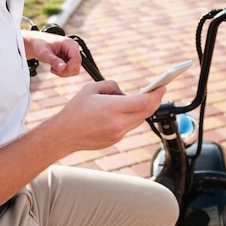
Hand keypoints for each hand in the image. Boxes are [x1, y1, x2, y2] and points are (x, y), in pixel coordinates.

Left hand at [22, 30, 80, 76]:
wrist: (38, 43)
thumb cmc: (40, 45)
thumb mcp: (44, 53)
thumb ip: (53, 60)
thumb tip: (63, 68)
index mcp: (69, 44)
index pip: (77, 59)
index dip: (69, 67)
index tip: (58, 69)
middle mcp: (73, 48)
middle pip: (76, 66)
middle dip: (65, 71)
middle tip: (53, 69)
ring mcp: (72, 54)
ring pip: (74, 70)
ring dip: (64, 73)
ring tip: (53, 68)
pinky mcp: (70, 59)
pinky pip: (71, 70)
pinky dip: (63, 72)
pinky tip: (55, 67)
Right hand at [47, 81, 165, 153]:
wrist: (63, 134)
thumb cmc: (75, 110)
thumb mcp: (91, 89)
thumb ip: (111, 86)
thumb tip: (123, 92)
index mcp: (113, 108)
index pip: (145, 102)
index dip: (157, 94)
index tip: (162, 87)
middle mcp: (118, 123)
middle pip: (147, 112)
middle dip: (154, 100)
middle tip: (156, 91)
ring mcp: (118, 134)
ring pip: (138, 120)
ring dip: (141, 109)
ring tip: (135, 101)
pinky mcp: (115, 140)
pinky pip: (128, 127)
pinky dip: (129, 118)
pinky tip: (120, 113)